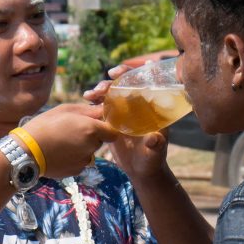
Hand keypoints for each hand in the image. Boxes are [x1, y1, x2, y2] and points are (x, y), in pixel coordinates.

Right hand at [19, 102, 113, 178]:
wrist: (26, 152)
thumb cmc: (44, 125)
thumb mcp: (65, 110)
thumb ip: (88, 111)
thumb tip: (102, 111)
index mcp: (91, 129)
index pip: (113, 132)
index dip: (106, 128)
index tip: (97, 125)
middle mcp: (92, 146)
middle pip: (99, 141)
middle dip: (91, 136)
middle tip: (72, 131)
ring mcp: (85, 160)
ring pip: (90, 151)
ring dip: (82, 147)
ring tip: (63, 142)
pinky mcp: (77, 170)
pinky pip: (81, 161)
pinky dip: (74, 157)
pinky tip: (60, 153)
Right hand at [83, 64, 173, 182]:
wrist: (141, 171)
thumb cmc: (152, 161)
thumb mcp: (155, 154)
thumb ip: (156, 145)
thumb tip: (154, 138)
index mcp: (152, 109)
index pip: (146, 84)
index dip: (135, 74)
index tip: (120, 72)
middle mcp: (140, 106)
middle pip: (127, 85)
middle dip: (114, 80)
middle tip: (102, 86)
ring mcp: (127, 111)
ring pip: (114, 93)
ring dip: (102, 89)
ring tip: (90, 94)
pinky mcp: (115, 119)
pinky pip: (105, 104)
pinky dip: (96, 99)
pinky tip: (86, 98)